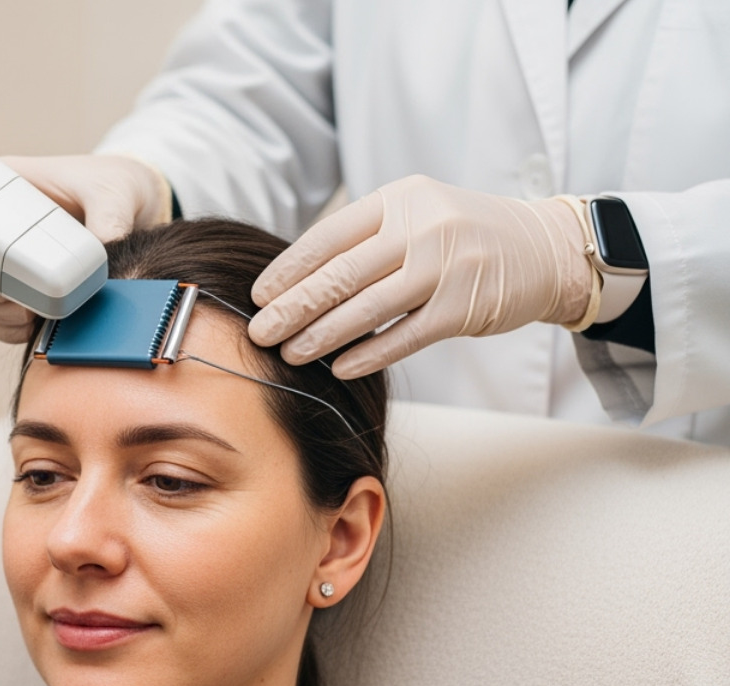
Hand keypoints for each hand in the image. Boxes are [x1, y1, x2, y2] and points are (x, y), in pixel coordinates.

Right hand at [0, 154, 171, 343]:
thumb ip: (109, 219)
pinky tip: (28, 326)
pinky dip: (3, 328)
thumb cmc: (118, 186)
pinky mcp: (17, 291)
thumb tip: (103, 248)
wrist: (136, 215)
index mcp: (0, 188)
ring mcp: (2, 261)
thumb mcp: (116, 193)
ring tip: (24, 310)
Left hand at [248, 175, 593, 378]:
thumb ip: (364, 239)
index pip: (328, 236)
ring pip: (368, 307)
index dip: (288, 269)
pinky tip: (340, 368)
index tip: (257, 297)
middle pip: (341, 274)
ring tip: (290, 354)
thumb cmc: (462, 236)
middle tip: (259, 333)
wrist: (545, 248)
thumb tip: (293, 279)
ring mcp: (446, 266)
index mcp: (399, 200)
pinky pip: (405, 336)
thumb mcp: (415, 216)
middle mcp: (421, 227)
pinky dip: (369, 354)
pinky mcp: (465, 306)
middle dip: (293, 308)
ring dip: (322, 336)